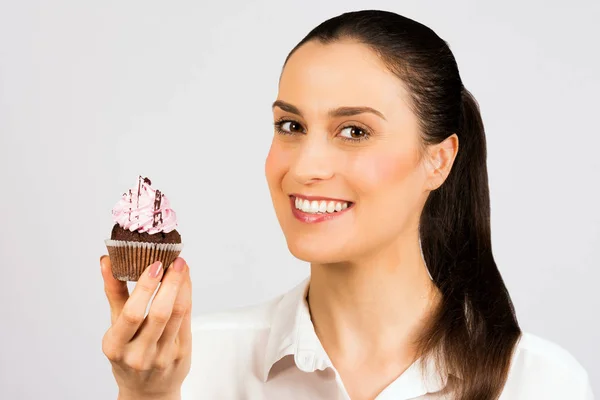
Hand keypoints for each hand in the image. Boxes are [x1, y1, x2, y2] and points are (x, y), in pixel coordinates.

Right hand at [100, 256, 191, 399]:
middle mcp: (139, 354)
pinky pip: (187, 319)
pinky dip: (187, 296)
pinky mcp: (182, 354)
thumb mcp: (115, 328)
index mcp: (116, 347)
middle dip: (170, 283)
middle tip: (174, 260)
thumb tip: (107, 260)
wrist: (148, 391)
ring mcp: (163, 356)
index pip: (132, 314)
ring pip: (178, 314)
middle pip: (160, 313)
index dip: (145, 288)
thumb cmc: (128, 355)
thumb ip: (114, 293)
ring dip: (182, 286)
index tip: (154, 264)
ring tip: (181, 266)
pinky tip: (186, 282)